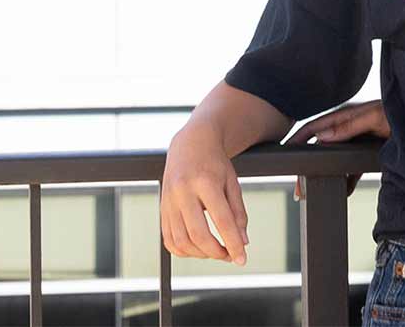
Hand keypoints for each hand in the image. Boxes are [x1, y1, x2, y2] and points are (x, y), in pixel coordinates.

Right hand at [159, 126, 249, 264]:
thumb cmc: (215, 165)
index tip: (242, 259)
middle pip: (198, 235)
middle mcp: (183, 191)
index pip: (222, 221)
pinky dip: (184, 251)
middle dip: (216, 253)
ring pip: (181, 241)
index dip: (233, 244)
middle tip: (229, 256)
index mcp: (205, 181)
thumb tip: (242, 243)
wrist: (190, 145)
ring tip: (216, 251)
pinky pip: (169, 239)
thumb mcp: (233, 184)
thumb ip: (238, 214)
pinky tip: (198, 248)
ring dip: (201, 254)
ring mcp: (168, 201)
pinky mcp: (162, 209)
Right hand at [286, 101, 388, 197]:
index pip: (314, 128)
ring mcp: (357, 140)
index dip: (298, 140)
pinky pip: (351, 167)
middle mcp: (349, 127)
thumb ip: (349, 125)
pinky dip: (345, 179)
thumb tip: (322, 136)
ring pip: (333, 159)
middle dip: (307, 166)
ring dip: (324, 174)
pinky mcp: (367, 151)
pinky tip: (341, 191)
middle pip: (320, 147)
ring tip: (312, 191)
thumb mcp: (376, 117)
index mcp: (347, 115)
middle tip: (298, 187)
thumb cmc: (402, 114)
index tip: (285, 153)